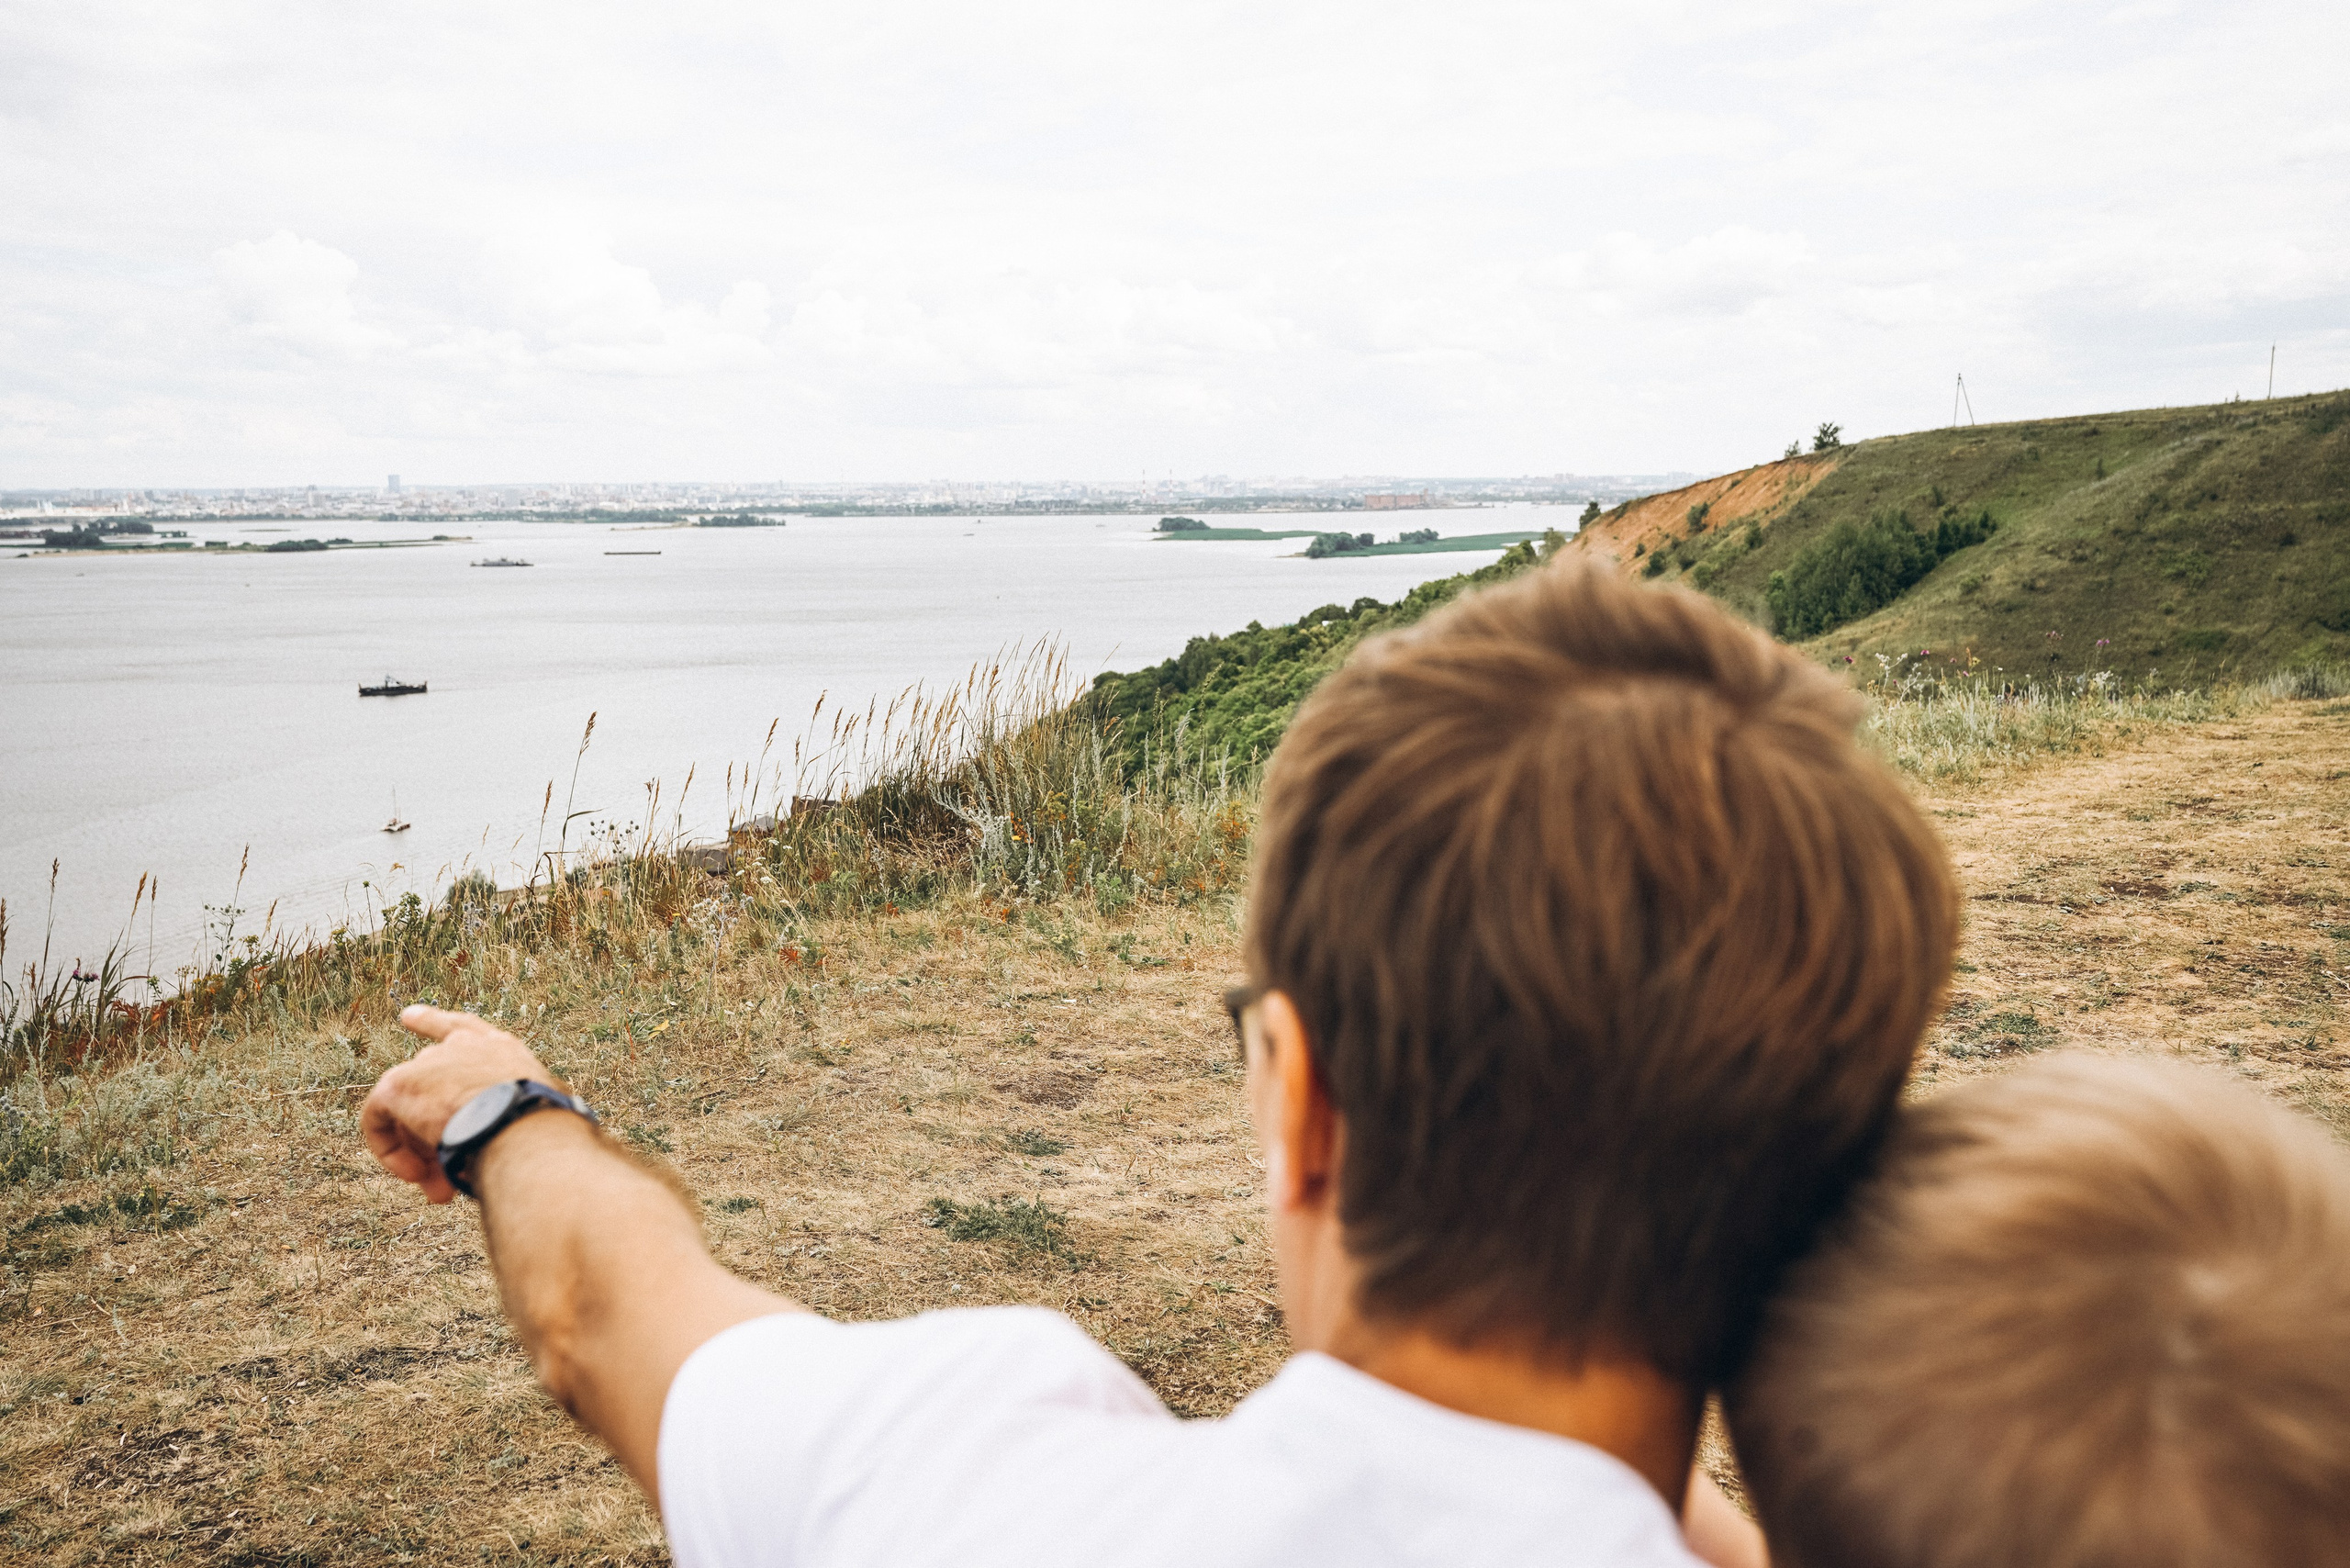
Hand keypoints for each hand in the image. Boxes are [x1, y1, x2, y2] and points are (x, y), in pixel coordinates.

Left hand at [362, 1004, 556, 1202]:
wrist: (522, 1129)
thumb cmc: (544, 1133)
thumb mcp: (534, 1119)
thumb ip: (512, 1123)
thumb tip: (503, 1152)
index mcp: (501, 1050)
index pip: (462, 1029)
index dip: (434, 1023)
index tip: (407, 1016)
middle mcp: (463, 1048)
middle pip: (432, 1087)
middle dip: (434, 1135)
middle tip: (445, 1178)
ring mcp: (430, 1063)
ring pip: (410, 1111)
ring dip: (422, 1151)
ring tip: (439, 1190)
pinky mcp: (400, 1084)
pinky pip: (379, 1119)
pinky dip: (390, 1150)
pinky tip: (414, 1175)